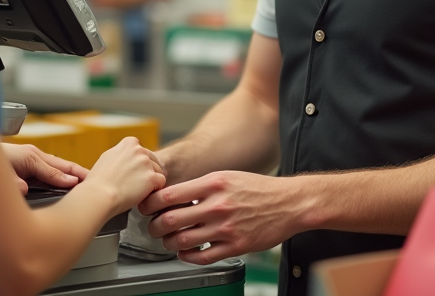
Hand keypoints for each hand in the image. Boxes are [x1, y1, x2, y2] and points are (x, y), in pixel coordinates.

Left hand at [1, 143, 87, 195]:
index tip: (82, 185)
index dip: (68, 179)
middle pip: (61, 165)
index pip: (54, 171)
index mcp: (30, 157)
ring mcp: (31, 158)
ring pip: (56, 166)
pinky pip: (49, 168)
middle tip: (94, 180)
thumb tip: (23, 190)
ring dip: (70, 173)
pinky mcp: (28, 163)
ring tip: (84, 181)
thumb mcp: (2, 171)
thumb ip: (13, 182)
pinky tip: (64, 181)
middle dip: (77, 172)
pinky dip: (60, 174)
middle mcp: (33, 155)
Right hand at [85, 137, 165, 213]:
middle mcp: (139, 150)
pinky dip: (155, 189)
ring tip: (137, 190)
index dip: (138, 165)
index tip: (130, 174)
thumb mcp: (108, 157)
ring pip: (158, 171)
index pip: (142, 152)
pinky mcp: (152, 177)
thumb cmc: (99, 181)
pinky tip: (144, 194)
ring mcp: (146, 163)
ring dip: (151, 181)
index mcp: (129, 143)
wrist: (99, 195)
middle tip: (134, 184)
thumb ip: (121, 154)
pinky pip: (161, 182)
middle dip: (147, 172)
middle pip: (152, 161)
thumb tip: (126, 155)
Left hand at [140, 171, 304, 264]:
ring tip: (168, 241)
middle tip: (153, 227)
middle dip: (155, 226)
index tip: (145, 207)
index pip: (170, 194)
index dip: (151, 203)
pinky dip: (188, 257)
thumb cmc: (258, 189)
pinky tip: (186, 253)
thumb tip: (174, 196)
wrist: (289, 203)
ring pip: (183, 241)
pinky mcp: (236, 246)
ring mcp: (226, 228)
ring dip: (169, 243)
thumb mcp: (226, 177)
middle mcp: (217, 205)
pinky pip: (203, 257)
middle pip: (171, 220)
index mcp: (213, 183)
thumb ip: (201, 186)